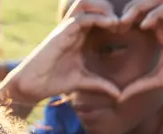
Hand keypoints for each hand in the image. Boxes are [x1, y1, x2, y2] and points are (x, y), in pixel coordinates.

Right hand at [0, 1, 120, 105]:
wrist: (33, 84)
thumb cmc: (55, 81)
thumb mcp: (84, 81)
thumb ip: (102, 84)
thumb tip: (120, 95)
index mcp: (80, 34)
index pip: (98, 14)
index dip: (115, 18)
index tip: (129, 30)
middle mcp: (74, 27)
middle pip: (93, 2)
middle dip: (111, 9)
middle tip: (123, 25)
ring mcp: (67, 27)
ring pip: (87, 2)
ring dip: (104, 8)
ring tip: (116, 23)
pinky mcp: (63, 31)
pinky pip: (83, 15)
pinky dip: (99, 17)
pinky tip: (111, 25)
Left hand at [117, 0, 162, 101]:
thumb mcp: (157, 81)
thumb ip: (138, 86)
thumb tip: (118, 99)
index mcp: (160, 32)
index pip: (138, 17)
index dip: (124, 22)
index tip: (111, 34)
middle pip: (144, 5)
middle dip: (127, 12)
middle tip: (114, 26)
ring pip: (156, 1)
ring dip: (139, 8)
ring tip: (125, 22)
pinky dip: (156, 13)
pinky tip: (145, 26)